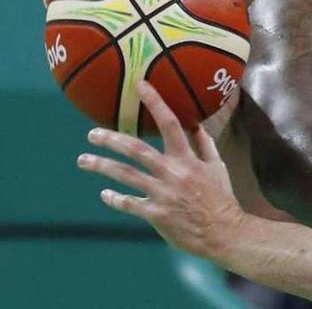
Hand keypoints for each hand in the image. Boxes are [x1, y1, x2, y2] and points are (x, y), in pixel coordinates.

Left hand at [77, 80, 244, 260]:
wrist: (223, 232)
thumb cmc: (221, 197)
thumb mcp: (217, 167)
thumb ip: (203, 144)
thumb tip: (195, 123)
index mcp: (187, 159)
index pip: (170, 123)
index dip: (155, 102)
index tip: (140, 85)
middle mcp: (172, 173)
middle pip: (136, 150)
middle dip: (111, 139)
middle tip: (92, 134)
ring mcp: (161, 194)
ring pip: (125, 175)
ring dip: (101, 166)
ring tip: (83, 160)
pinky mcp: (155, 214)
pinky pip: (128, 203)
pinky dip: (114, 198)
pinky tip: (105, 194)